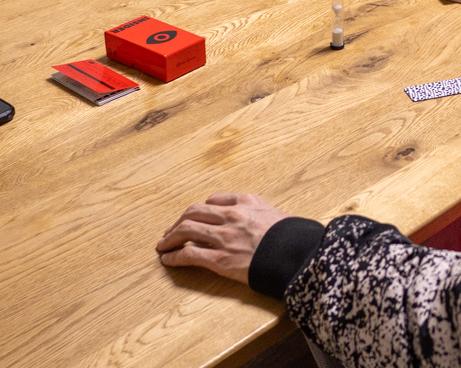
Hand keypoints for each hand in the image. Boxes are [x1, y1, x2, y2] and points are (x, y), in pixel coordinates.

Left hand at [156, 193, 290, 283]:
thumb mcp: (280, 215)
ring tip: (162, 246)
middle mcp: (232, 215)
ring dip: (170, 237)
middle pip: (194, 212)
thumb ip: (264, 213)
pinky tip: (168, 260)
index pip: (215, 199)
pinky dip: (174, 256)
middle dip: (178, 221)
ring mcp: (224, 237)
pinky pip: (189, 254)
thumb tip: (260, 218)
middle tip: (170, 231)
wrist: (298, 255)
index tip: (196, 217)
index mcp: (247, 202)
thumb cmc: (294, 238)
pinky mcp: (220, 259)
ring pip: (186, 229)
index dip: (201, 209)